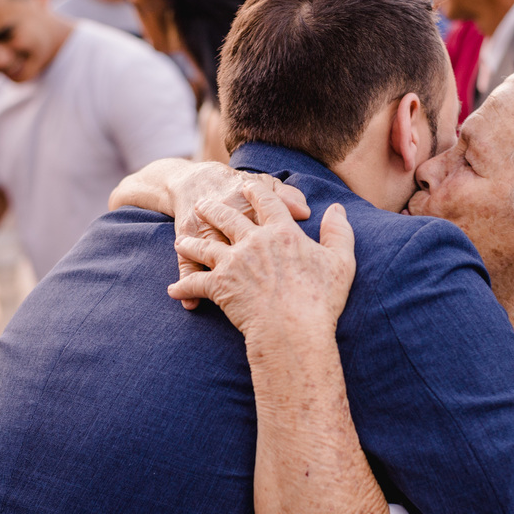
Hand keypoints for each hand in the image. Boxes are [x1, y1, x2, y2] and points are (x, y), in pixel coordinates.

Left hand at [167, 181, 355, 336]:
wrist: (294, 330)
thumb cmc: (321, 299)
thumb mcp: (341, 261)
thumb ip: (339, 232)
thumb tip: (338, 208)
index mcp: (281, 232)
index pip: (266, 202)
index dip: (255, 190)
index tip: (246, 183)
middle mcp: (253, 241)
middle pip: (228, 217)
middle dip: (213, 208)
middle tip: (201, 203)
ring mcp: (233, 262)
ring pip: (205, 245)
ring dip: (191, 242)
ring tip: (181, 239)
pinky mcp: (220, 286)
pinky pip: (196, 282)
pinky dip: (183, 285)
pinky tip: (172, 289)